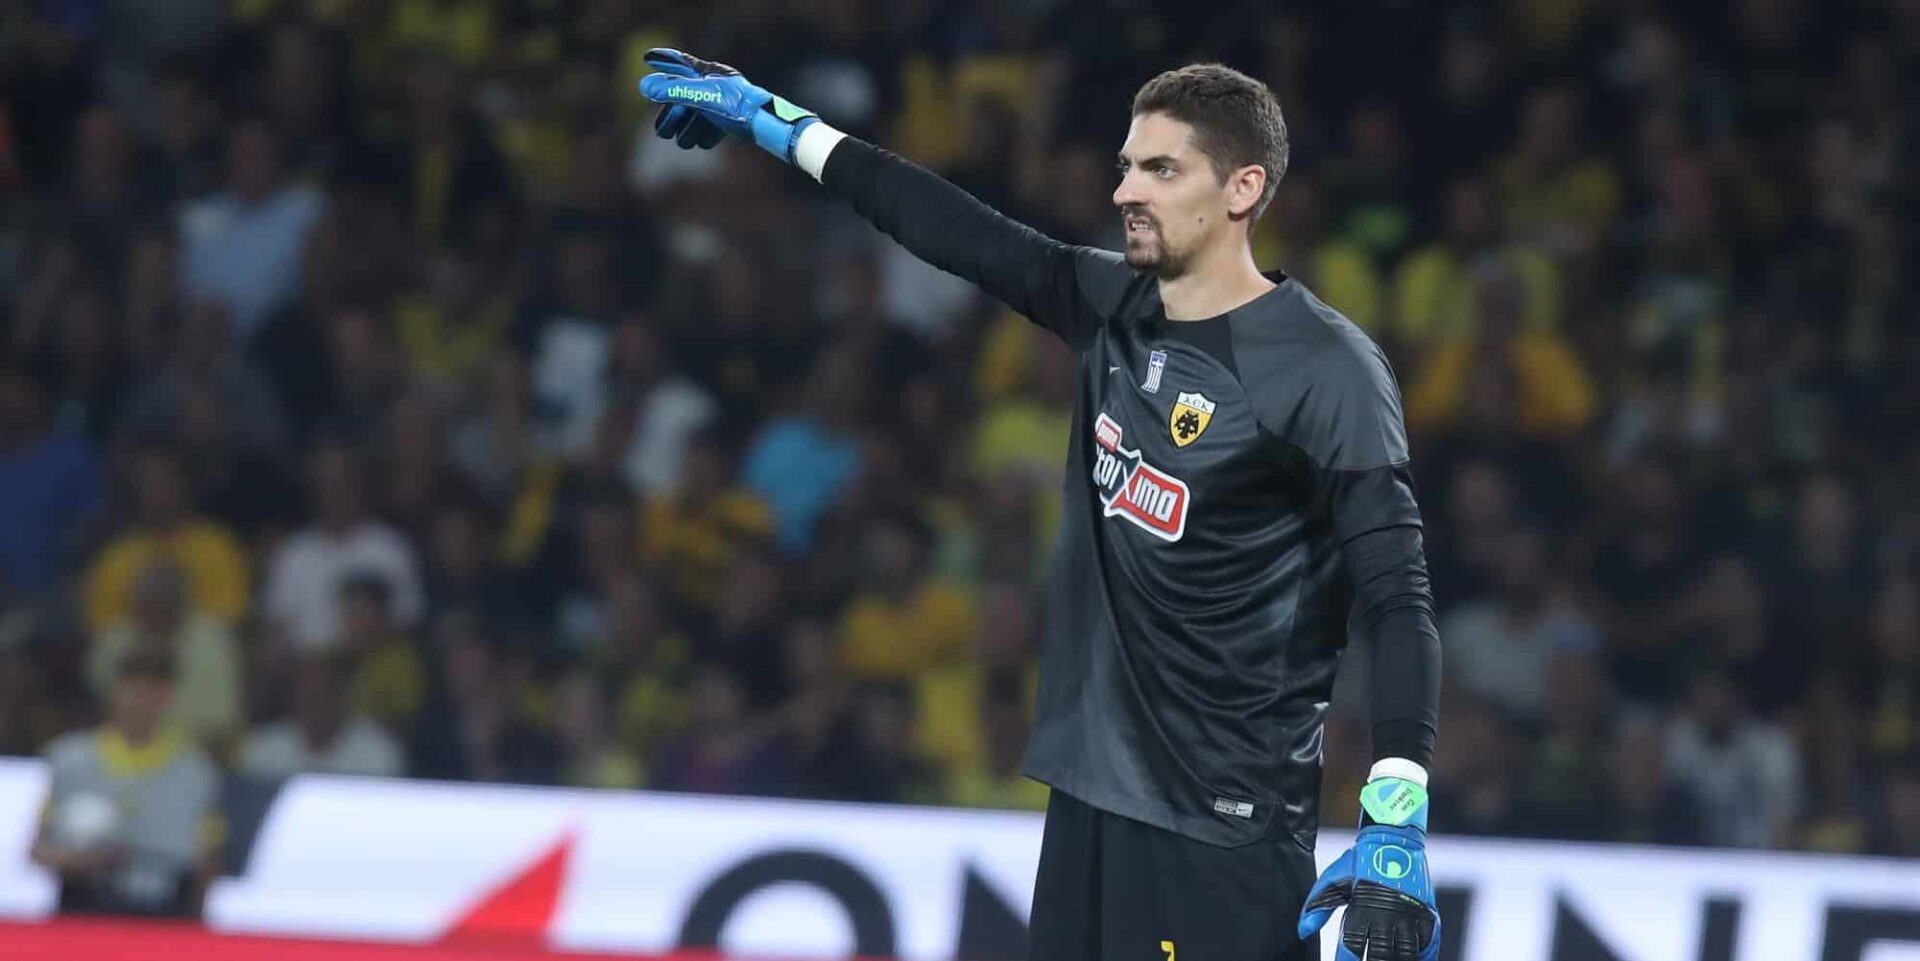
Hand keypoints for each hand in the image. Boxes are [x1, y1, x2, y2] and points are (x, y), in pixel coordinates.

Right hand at [637, 48, 817, 163]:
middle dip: (672, 116)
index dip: (664, 61)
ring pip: (698, 115)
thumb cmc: (736, 105)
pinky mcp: (733, 119)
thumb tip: (645, 87)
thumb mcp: (702, 96)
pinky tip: (702, 142)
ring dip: (687, 129)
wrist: (766, 124)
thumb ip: (674, 91)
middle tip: (661, 132)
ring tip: (681, 142)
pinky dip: (705, 134)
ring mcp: (725, 102)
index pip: (681, 64)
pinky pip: (713, 126)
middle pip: (685, 97)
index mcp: (708, 73)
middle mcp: (716, 85)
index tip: (647, 58)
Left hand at [1298, 777, 1440, 960]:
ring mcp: (1410, 915)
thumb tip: (1302, 932)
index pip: (1352, 947)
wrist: (1393, 840)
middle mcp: (1388, 915)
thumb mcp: (1333, 880)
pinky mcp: (1427, 914)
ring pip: (1405, 954)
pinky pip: (1428, 946)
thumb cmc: (1360, 861)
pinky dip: (1422, 957)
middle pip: (1381, 955)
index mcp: (1362, 908)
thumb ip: (1316, 907)